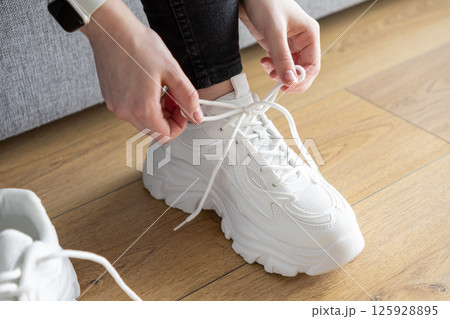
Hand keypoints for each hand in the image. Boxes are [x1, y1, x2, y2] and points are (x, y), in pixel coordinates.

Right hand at [81, 0, 201, 141]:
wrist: (111, 29)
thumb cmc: (138, 45)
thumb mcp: (172, 70)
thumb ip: (187, 97)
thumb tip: (196, 115)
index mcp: (142, 108)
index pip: (166, 136)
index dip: (180, 125)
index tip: (183, 110)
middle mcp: (126, 112)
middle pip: (154, 131)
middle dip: (169, 118)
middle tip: (173, 96)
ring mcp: (116, 107)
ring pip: (143, 122)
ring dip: (157, 112)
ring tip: (160, 88)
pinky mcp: (110, 100)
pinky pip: (131, 112)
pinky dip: (143, 105)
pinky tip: (147, 85)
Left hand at [239, 0, 320, 91]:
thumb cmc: (265, 2)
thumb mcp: (274, 31)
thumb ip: (282, 57)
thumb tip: (290, 80)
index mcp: (309, 35)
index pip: (312, 65)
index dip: (302, 80)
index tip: (288, 87)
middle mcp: (302, 41)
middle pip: (303, 70)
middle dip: (290, 78)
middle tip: (278, 84)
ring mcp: (289, 44)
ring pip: (290, 68)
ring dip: (279, 73)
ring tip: (268, 69)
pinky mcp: (278, 45)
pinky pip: (280, 63)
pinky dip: (272, 67)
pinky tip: (265, 62)